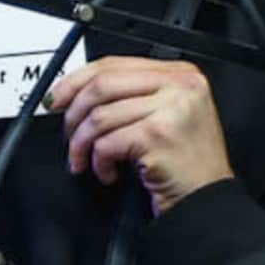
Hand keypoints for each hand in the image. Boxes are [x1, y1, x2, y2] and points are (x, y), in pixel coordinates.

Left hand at [45, 57, 233, 208]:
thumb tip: (77, 91)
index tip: (57, 98)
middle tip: (68, 134)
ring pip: (99, 116)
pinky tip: (108, 172)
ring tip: (84, 161)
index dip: (76, 81)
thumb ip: (134, 95)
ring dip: (82, 144)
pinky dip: (98, 162)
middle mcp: (180, 85)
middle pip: (102, 84)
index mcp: (180, 74)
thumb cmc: (185, 165)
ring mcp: (171, 108)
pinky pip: (107, 142)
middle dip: (74, 113)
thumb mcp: (167, 116)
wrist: (207, 201)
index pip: (114, 64)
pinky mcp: (158, 135)